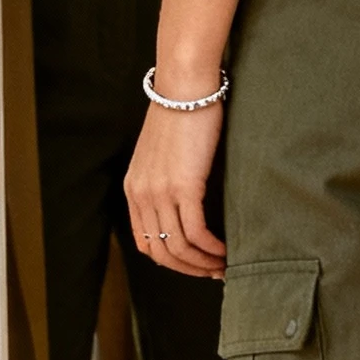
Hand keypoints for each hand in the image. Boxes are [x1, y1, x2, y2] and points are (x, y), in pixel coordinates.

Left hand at [125, 101, 226, 276]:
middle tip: (213, 272)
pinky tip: (225, 249)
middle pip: (162, 253)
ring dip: (203, 262)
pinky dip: (212, 247)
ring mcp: (160, 193)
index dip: (172, 262)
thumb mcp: (163, 153)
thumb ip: (166, 180)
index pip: (145, 244)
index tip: (195, 264)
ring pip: (180, 247)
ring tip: (224, 264)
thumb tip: (188, 201)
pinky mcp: (183, 187)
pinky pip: (195, 232)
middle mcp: (141, 195)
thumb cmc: (182, 113)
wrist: (185, 87)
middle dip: (189, 269)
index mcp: (133, 189)